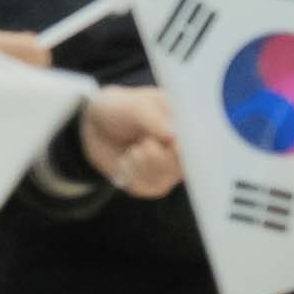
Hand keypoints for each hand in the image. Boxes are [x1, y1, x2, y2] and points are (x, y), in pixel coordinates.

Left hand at [77, 85, 182, 199]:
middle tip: (144, 143)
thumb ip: (153, 120)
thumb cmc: (119, 108)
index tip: (174, 147)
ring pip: (166, 177)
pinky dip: (133, 174)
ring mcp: (167, 167)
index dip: (187, 149)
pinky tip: (127, 161)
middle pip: (183, 165)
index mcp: (184, 125)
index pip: (200, 143)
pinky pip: (148, 187)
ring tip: (135, 149)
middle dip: (161, 157)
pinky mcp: (150, 182)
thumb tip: (173, 137)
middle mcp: (180, 148)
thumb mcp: (133, 106)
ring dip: (145, 164)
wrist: (93, 125)